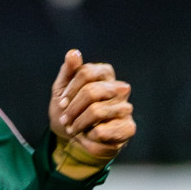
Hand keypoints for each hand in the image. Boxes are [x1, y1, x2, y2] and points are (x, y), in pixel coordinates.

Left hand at [48, 49, 134, 173]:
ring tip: (72, 129)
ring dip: (78, 123)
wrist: (75, 136)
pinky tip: (87, 136)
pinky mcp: (128, 128)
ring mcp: (126, 108)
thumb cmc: (69, 108)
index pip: (86, 73)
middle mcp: (119, 88)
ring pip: (97, 111)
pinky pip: (103, 131)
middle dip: (73, 108)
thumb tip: (73, 53)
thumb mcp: (62, 90)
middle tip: (64, 120)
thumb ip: (68, 71)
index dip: (71, 89)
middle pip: (92, 91)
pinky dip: (88, 136)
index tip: (61, 103)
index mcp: (105, 73)